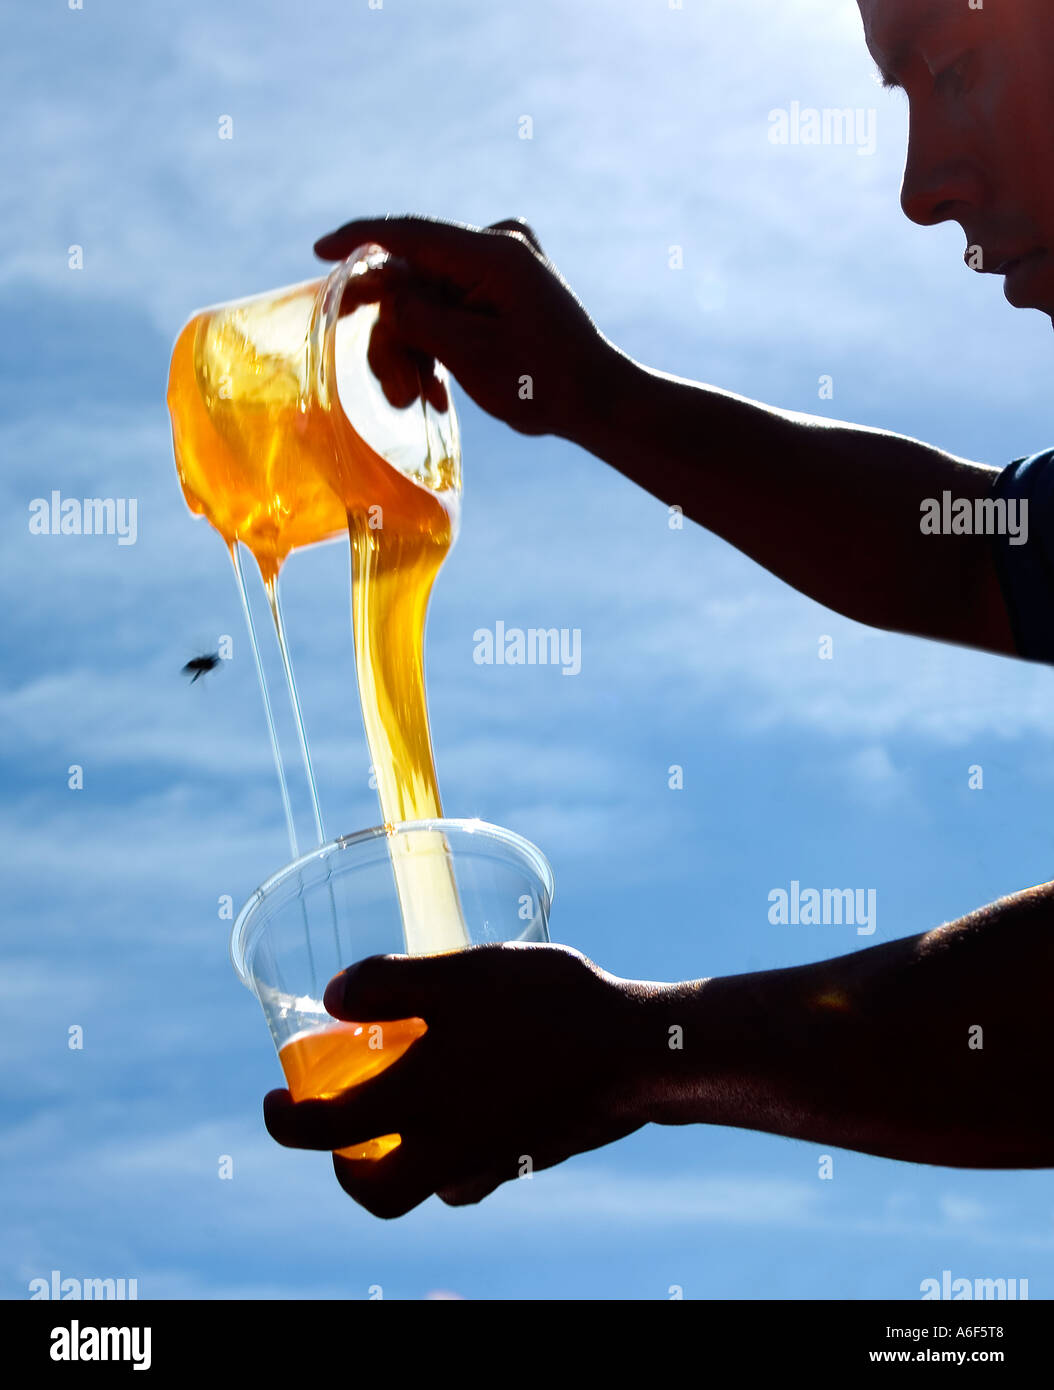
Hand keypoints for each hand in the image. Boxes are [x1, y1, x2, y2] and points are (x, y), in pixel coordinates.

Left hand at [263, 943, 649, 1217]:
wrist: (640, 1050)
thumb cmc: (547, 1005)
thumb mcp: (460, 974)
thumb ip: (389, 983)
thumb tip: (331, 996)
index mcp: (419, 1104)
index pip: (324, 1134)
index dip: (284, 1122)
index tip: (274, 1099)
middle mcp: (449, 1148)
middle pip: (377, 1194)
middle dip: (345, 1169)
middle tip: (338, 1127)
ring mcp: (495, 1160)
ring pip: (430, 1185)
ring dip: (403, 1159)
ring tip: (406, 1105)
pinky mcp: (532, 1155)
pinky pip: (478, 1170)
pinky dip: (458, 1148)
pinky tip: (473, 1100)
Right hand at [313, 213, 625, 440]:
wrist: (597, 402)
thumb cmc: (541, 384)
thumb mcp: (468, 354)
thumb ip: (416, 314)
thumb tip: (382, 289)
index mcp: (492, 253)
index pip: (409, 234)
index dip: (359, 242)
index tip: (318, 251)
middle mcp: (496, 248)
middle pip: (412, 278)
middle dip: (393, 333)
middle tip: (391, 388)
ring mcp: (500, 268)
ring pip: (424, 299)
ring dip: (411, 350)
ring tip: (414, 400)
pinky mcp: (500, 290)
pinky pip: (447, 308)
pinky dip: (434, 347)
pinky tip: (435, 393)